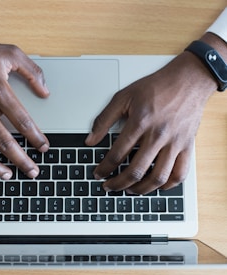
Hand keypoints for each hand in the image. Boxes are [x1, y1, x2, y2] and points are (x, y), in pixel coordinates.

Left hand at [86, 50, 216, 193]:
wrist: (188, 80)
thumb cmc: (156, 87)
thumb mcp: (123, 97)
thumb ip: (104, 119)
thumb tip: (90, 140)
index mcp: (140, 123)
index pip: (117, 154)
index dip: (104, 168)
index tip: (98, 174)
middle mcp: (158, 135)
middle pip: (135, 170)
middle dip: (118, 184)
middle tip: (109, 187)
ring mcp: (175, 143)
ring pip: (158, 177)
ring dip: (141, 189)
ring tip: (130, 190)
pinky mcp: (187, 146)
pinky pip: (180, 174)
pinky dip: (167, 185)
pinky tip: (157, 185)